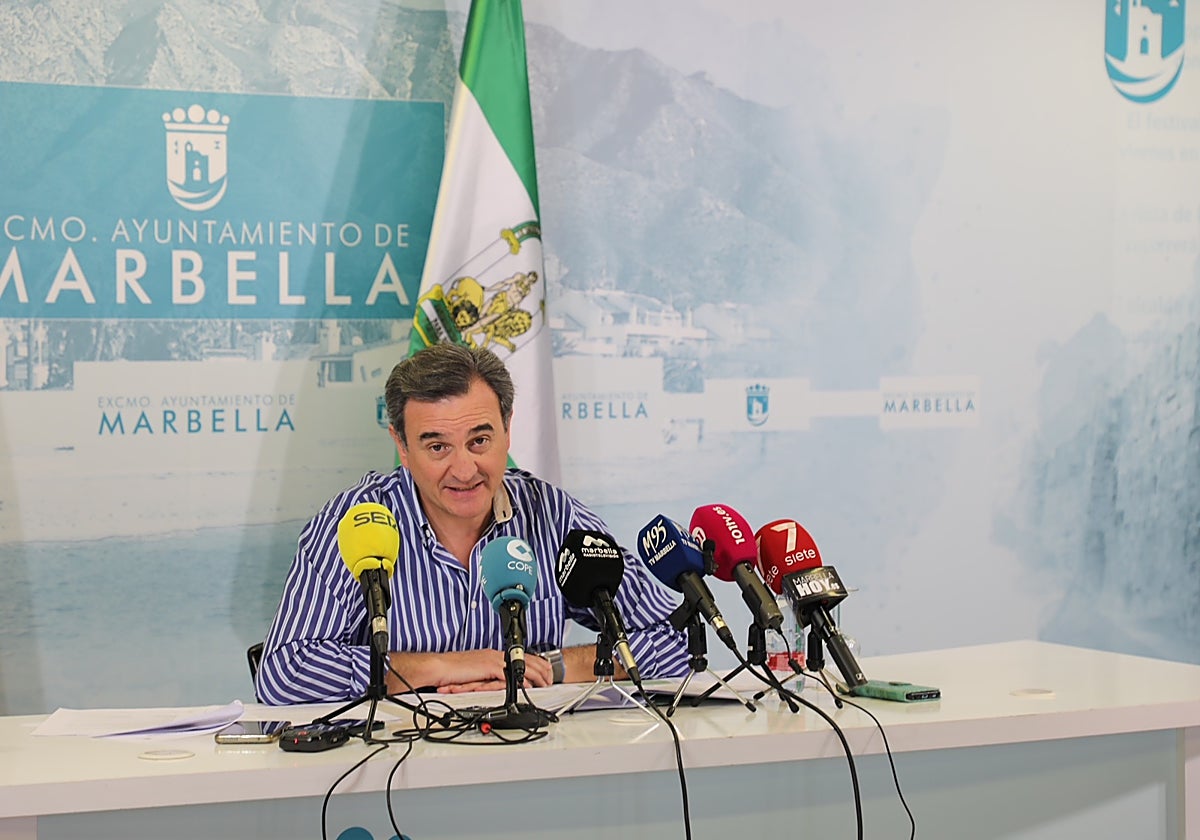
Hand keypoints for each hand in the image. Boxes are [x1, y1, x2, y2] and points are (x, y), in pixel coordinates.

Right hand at [436, 651, 554, 693]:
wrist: (440, 667)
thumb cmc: (452, 671)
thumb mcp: (475, 673)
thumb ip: (487, 675)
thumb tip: (497, 681)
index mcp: (492, 655)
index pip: (518, 657)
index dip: (533, 663)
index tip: (543, 669)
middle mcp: (494, 655)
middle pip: (523, 660)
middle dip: (540, 668)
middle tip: (550, 676)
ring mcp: (492, 660)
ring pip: (520, 665)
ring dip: (535, 674)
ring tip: (545, 682)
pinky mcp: (488, 668)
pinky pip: (508, 674)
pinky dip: (520, 680)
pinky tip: (528, 685)